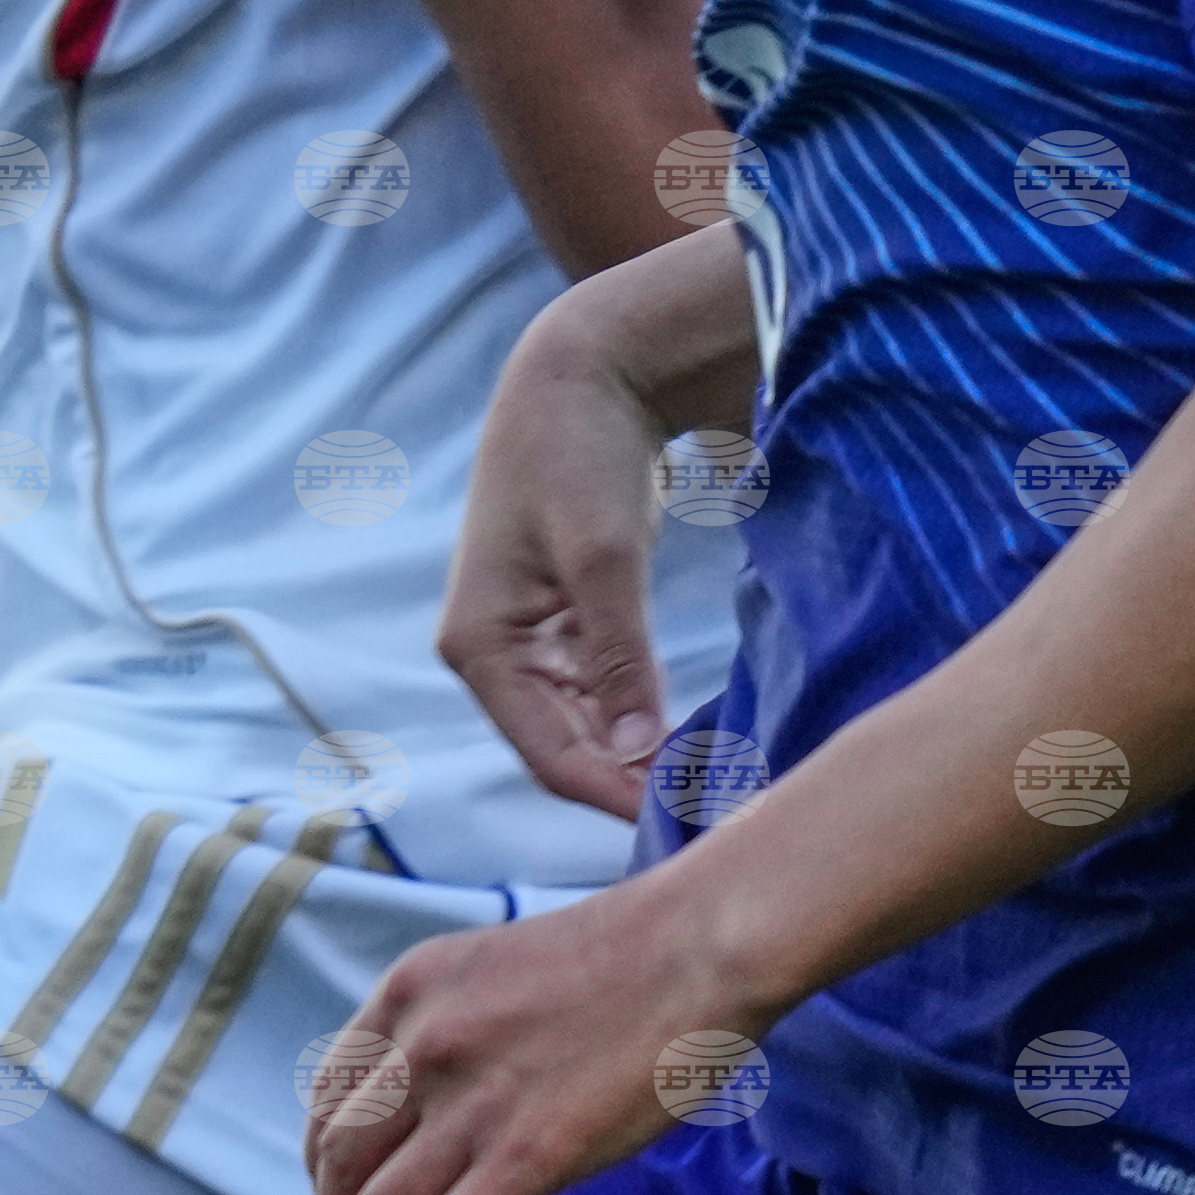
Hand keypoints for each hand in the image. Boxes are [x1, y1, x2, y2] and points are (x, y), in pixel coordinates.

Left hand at [298, 875, 769, 1194]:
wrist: (703, 943)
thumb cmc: (630, 952)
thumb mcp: (500, 968)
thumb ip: (457, 1027)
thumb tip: (443, 1101)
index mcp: (410, 990)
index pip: (333, 1091)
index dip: (319, 1157)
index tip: (325, 1194)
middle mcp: (421, 1045)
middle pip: (341, 1157)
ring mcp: (470, 1105)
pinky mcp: (523, 1157)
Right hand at [439, 235, 760, 815]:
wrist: (587, 371)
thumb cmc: (582, 453)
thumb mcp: (603, 554)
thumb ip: (620, 655)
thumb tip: (637, 753)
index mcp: (480, 645)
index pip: (550, 755)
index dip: (614, 796)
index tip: (685, 823)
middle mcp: (495, 653)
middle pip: (567, 747)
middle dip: (631, 781)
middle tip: (714, 812)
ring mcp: (532, 637)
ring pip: (589, 723)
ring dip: (640, 752)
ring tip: (715, 783)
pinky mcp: (569, 617)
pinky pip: (604, 687)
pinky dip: (644, 711)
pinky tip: (695, 733)